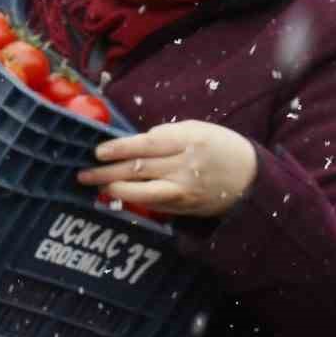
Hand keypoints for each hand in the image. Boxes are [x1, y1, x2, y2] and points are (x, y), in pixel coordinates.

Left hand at [77, 120, 256, 217]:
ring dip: (117, 189)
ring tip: (97, 186)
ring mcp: (185, 189)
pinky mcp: (185, 206)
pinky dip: (135, 199)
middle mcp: (186, 166)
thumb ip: (167, 136)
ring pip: (143, 191)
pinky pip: (154, 203)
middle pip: (140, 168)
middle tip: (83, 172)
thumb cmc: (222, 147)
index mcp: (189, 140)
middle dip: (108, 171)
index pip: (146, 144)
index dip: (120, 148)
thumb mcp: (199, 130)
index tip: (98, 151)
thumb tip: (135, 144)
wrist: (252, 180)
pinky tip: (119, 196)